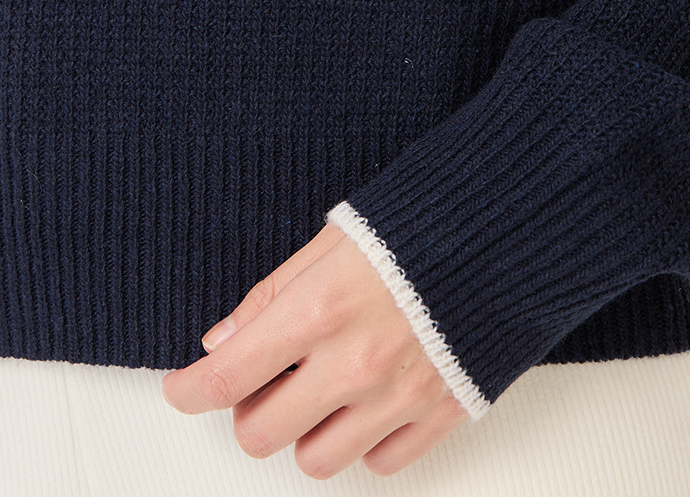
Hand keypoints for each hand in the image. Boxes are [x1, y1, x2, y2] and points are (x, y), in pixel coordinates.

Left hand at [161, 221, 469, 479]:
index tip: (181, 389)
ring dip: (306, 431)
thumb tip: (221, 342)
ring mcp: (398, 396)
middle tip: (265, 380)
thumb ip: (272, 295)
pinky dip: (364, 441)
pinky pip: (379, 465)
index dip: (187, 391)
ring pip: (315, 461)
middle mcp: (354, 363)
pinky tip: (369, 399)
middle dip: (250, 410)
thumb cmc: (420, 225)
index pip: (226, 378)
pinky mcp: (440, 414)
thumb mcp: (333, 240)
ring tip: (323, 388)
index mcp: (319, 309)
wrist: (508, 230)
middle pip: (261, 433)